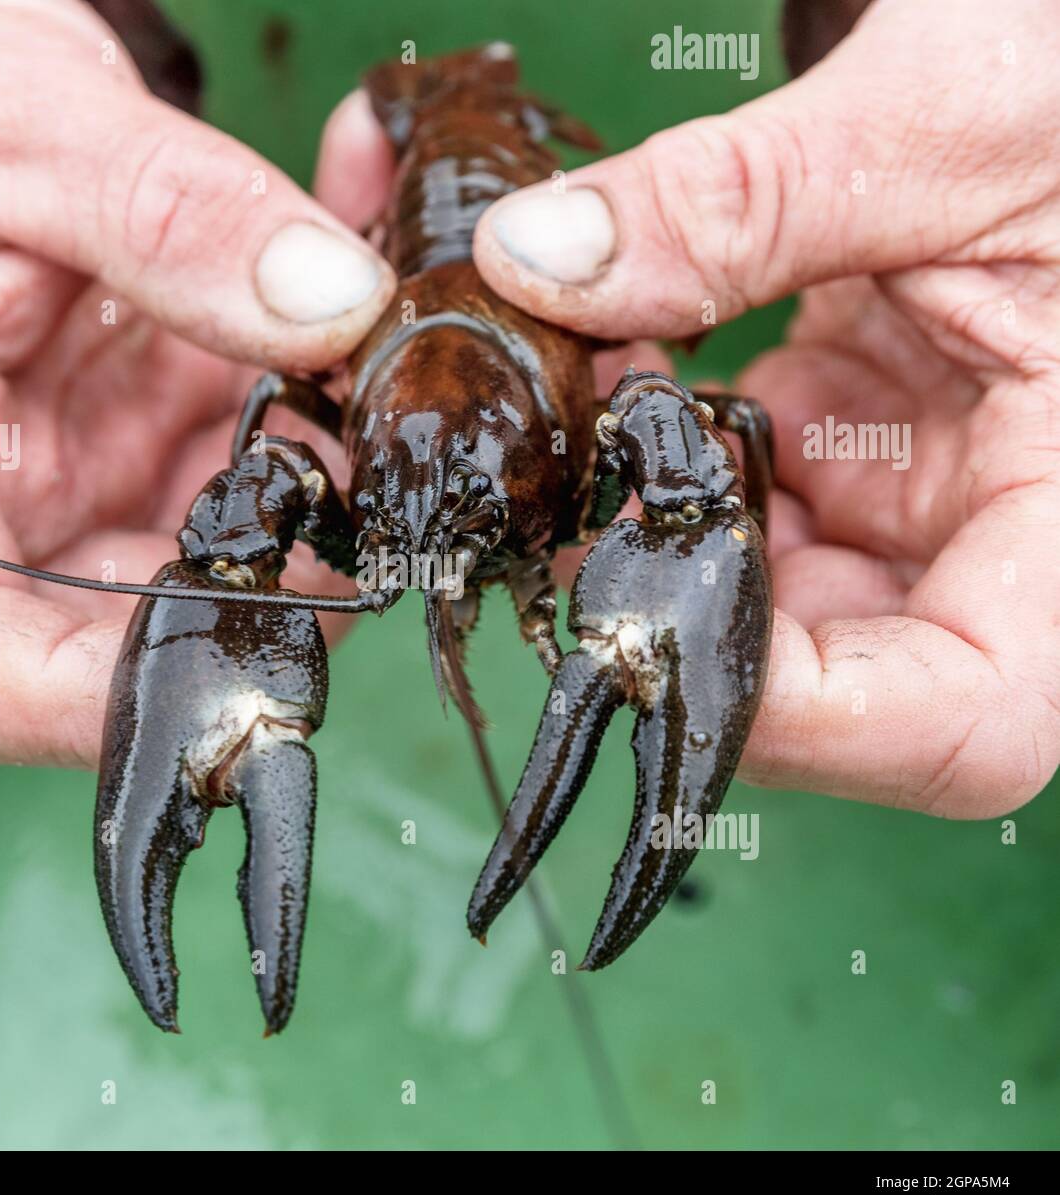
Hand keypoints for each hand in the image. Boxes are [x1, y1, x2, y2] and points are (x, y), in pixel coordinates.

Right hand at [0, 0, 393, 766]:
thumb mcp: (10, 120)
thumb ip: (172, 212)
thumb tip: (339, 310)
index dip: (81, 707)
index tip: (229, 658)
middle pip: (122, 644)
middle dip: (268, 594)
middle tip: (377, 498)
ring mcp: (80, 484)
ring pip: (223, 565)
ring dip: (327, 506)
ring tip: (383, 386)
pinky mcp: (150, 444)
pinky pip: (260, 474)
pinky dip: (328, 420)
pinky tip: (370, 326)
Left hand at [459, 0, 1059, 817]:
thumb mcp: (942, 121)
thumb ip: (738, 204)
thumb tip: (537, 267)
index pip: (963, 718)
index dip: (800, 718)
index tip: (648, 621)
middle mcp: (1011, 542)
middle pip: (838, 684)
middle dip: (685, 609)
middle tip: (576, 514)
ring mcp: (934, 506)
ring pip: (771, 602)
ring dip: (661, 528)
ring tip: (602, 405)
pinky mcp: (872, 461)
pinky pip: (754, 512)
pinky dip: (678, 463)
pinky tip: (637, 373)